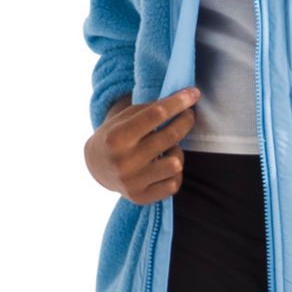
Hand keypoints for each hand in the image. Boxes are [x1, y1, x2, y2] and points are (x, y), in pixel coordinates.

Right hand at [84, 86, 199, 200]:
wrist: (97, 167)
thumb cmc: (117, 136)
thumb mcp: (125, 118)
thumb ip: (150, 109)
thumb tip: (186, 98)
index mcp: (117, 137)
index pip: (156, 114)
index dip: (178, 102)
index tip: (194, 93)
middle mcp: (123, 161)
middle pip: (170, 136)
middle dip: (186, 121)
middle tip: (189, 115)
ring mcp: (132, 182)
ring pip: (175, 164)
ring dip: (178, 151)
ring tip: (171, 147)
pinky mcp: (140, 198)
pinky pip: (173, 184)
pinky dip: (175, 173)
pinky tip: (167, 166)